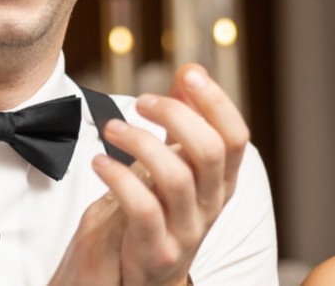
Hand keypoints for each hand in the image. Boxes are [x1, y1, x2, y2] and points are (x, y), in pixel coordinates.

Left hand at [50, 63, 248, 285]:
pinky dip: (119, 177)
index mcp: (221, 179)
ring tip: (112, 129)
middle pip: (210, 151)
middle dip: (175, 115)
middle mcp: (211, 204)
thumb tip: (192, 69)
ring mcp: (187, 230)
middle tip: (142, 102)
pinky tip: (100, 162)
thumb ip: (185, 118)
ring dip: (139, 142)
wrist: (145, 272)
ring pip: (176, 177)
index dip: (216, 102)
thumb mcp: (178, 160)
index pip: (234, 136)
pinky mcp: (157, 250)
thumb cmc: (162, 207)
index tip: (188, 75)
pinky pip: (142, 208)